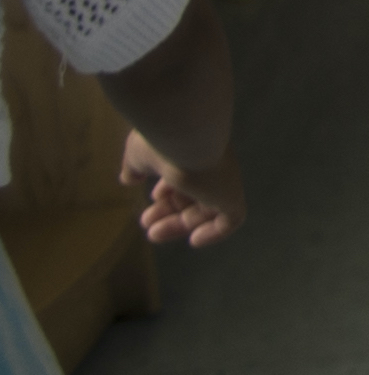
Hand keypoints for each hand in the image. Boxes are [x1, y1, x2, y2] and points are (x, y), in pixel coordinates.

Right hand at [121, 134, 242, 247]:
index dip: (171, 188)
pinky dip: (214, 232)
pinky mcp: (233, 196)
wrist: (184, 135)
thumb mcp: (139, 155)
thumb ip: (136, 167)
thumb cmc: (160, 141)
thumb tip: (129, 178)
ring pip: (207, 208)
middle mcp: (215, 163)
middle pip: (196, 193)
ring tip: (153, 233)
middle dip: (170, 211)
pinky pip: (231, 220)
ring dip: (180, 224)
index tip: (154, 197)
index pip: (190, 173)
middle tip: (147, 223)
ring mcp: (225, 179)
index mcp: (197, 150)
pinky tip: (194, 239)